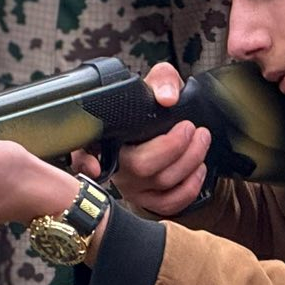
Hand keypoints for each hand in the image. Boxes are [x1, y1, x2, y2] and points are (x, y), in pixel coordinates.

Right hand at [71, 62, 209, 216]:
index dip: (84, 162)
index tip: (94, 167)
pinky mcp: (148, 201)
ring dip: (190, 160)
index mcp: (108, 137)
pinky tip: (198, 168)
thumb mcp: (159, 85)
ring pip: (160, 184)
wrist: (173, 127)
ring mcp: (131, 187)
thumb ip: (162, 80)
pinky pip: (169, 204)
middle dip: (174, 147)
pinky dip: (190, 187)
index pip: (83, 150)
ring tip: (201, 138)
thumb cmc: (157, 108)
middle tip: (190, 127)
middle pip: (140, 167)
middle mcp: (115, 165)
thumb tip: (167, 98)